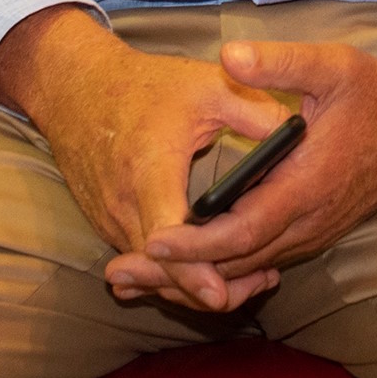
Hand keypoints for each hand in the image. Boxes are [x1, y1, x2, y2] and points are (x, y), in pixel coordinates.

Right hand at [0, 5, 295, 312]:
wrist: (77, 90)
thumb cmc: (147, 86)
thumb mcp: (207, 85)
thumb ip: (254, 110)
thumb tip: (299, 134)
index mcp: (148, 169)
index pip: (167, 234)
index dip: (192, 266)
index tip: (219, 292)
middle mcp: (123, 205)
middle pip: (162, 268)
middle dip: (207, 287)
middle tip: (259, 285)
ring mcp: (111, 221)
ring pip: (153, 272)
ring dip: (193, 282)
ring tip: (249, 282)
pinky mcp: (109, 226)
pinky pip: (143, 260)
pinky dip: (174, 270)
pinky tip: (213, 267)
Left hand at [105, 41, 376, 311]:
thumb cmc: (374, 93)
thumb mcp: (332, 65)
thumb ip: (280, 63)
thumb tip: (232, 57)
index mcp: (309, 183)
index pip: (244, 228)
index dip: (197, 242)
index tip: (152, 241)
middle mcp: (310, 219)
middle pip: (238, 261)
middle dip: (180, 271)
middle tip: (123, 272)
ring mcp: (314, 232)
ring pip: (248, 268)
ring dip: (197, 275)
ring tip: (139, 275)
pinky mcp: (314, 234)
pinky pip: (263, 261)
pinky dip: (224, 269)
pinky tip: (189, 265)